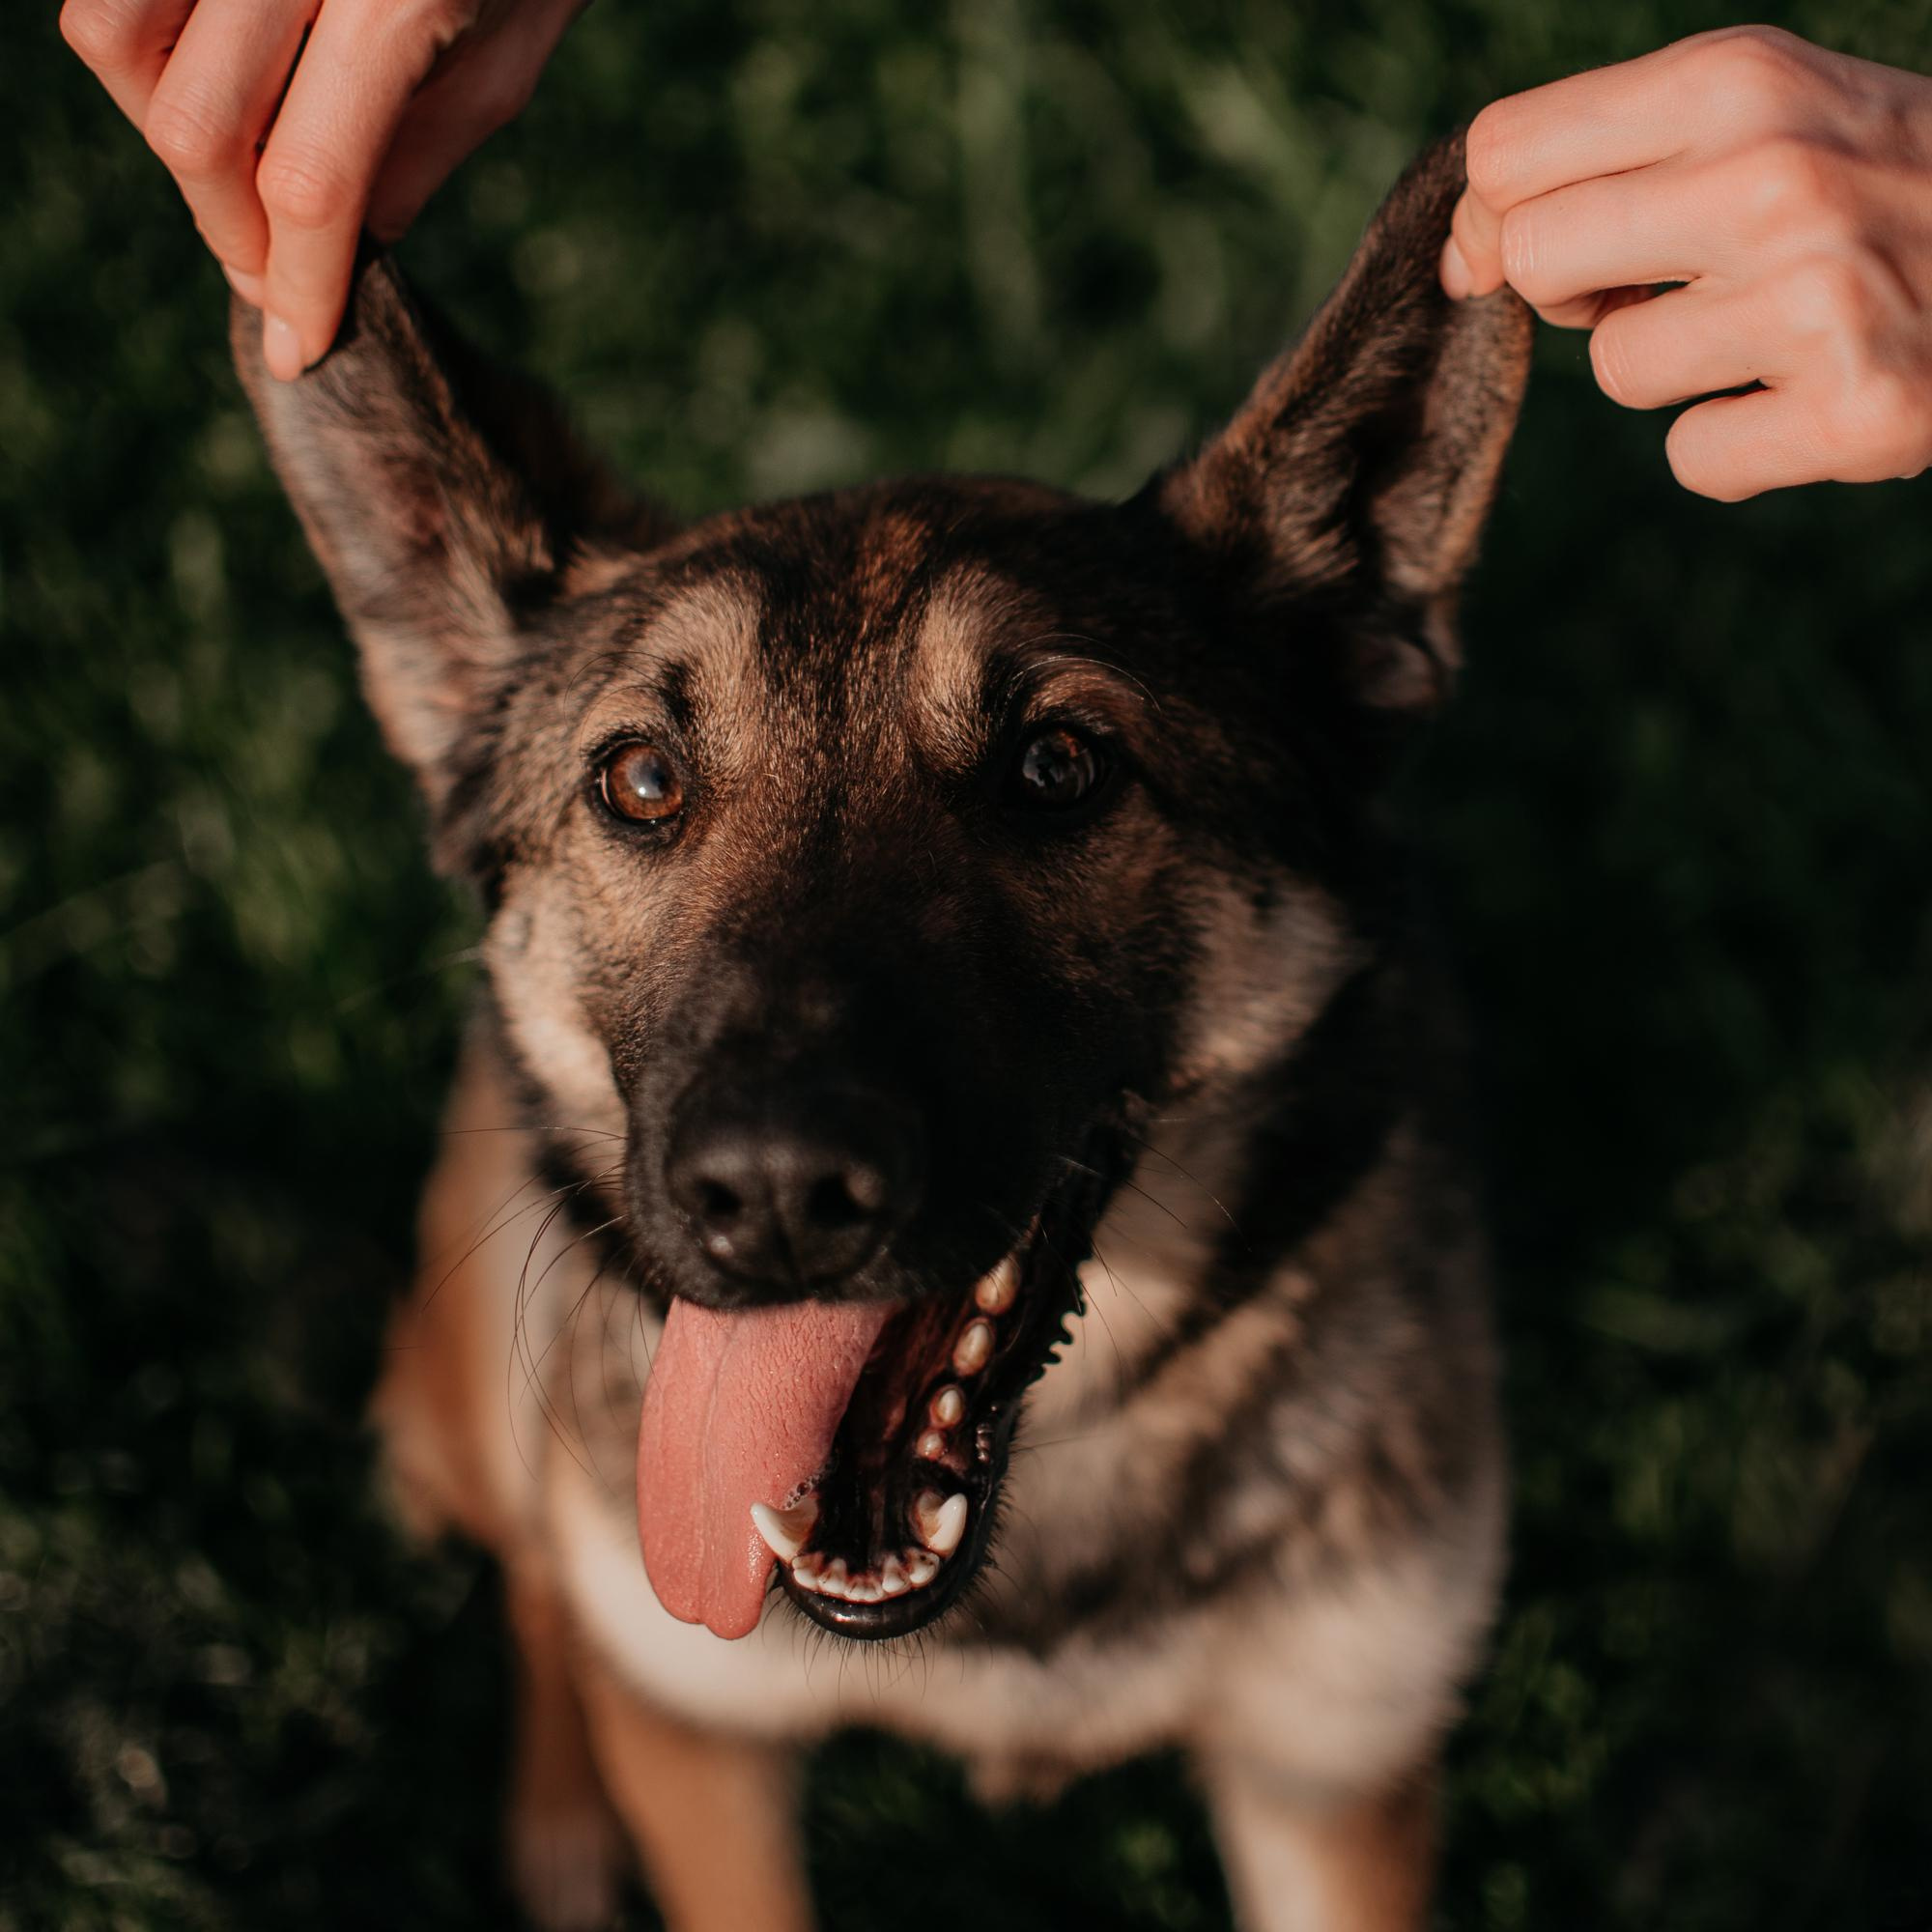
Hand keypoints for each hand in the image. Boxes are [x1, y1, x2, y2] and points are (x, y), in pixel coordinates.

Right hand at [61, 0, 584, 379]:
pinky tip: (229, 92)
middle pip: (195, 126)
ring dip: (172, 136)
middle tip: (276, 272)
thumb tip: (338, 249)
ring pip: (117, 37)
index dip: (296, 283)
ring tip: (247, 176)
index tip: (298, 345)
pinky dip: (155, 54)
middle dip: (230, 228)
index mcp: (400, 3)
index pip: (309, 182)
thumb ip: (417, 156)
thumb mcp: (506, 62)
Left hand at [1443, 27, 1931, 499]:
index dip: (1497, 215)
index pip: (1505, 153)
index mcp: (1739, 80)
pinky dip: (1740, 448)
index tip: (1543, 243)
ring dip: (1673, 369)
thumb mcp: (1762, 109)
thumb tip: (1464, 252)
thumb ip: (1609, 154)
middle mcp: (1773, 178)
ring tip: (1774, 324)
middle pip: (1532, 261)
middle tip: (1666, 283)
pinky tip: (1814, 391)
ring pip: (1615, 373)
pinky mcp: (1856, 411)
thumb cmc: (1877, 176)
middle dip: (1572, 292)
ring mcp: (1818, 299)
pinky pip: (1695, 460)